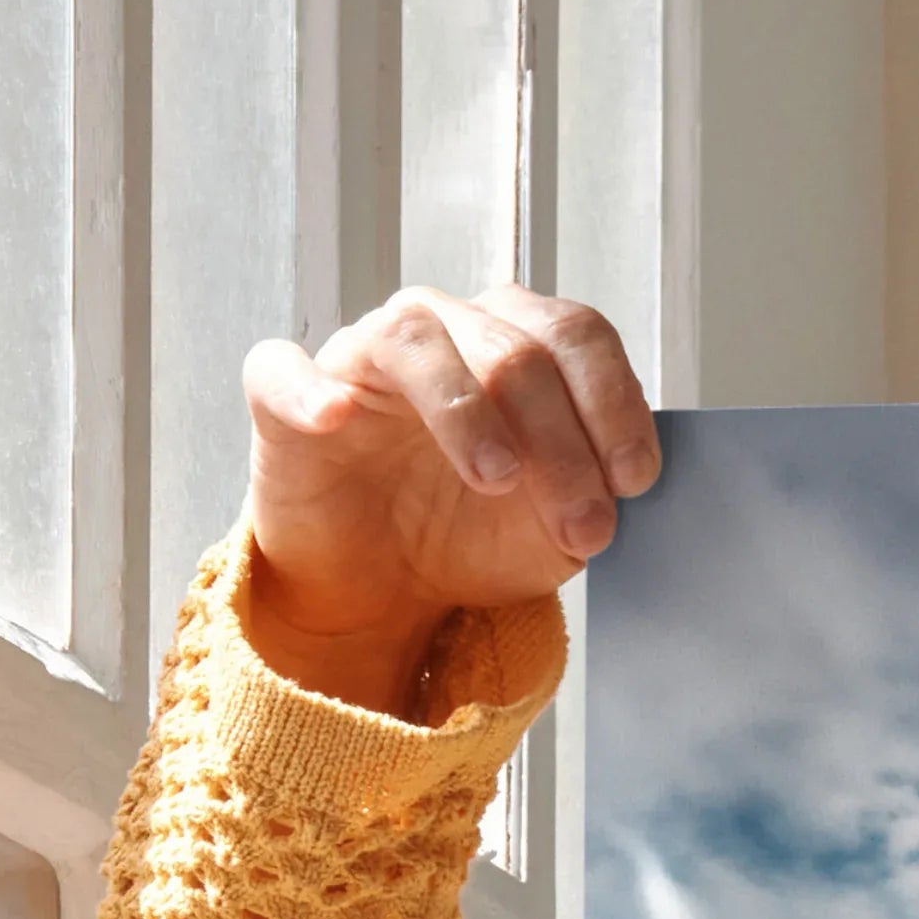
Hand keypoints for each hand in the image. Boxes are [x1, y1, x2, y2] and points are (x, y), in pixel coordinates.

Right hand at [239, 287, 658, 715]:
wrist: (385, 588)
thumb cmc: (471, 535)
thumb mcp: (555, 528)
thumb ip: (594, 494)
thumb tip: (621, 484)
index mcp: (516, 343)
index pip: (576, 336)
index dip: (613, 402)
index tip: (634, 480)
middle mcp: (443, 330)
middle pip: (513, 348)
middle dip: (561, 443)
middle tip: (582, 525)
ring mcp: (362, 356)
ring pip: (416, 340)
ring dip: (467, 411)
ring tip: (497, 479)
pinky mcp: (285, 397)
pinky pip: (283, 370)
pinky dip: (309, 389)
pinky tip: (336, 417)